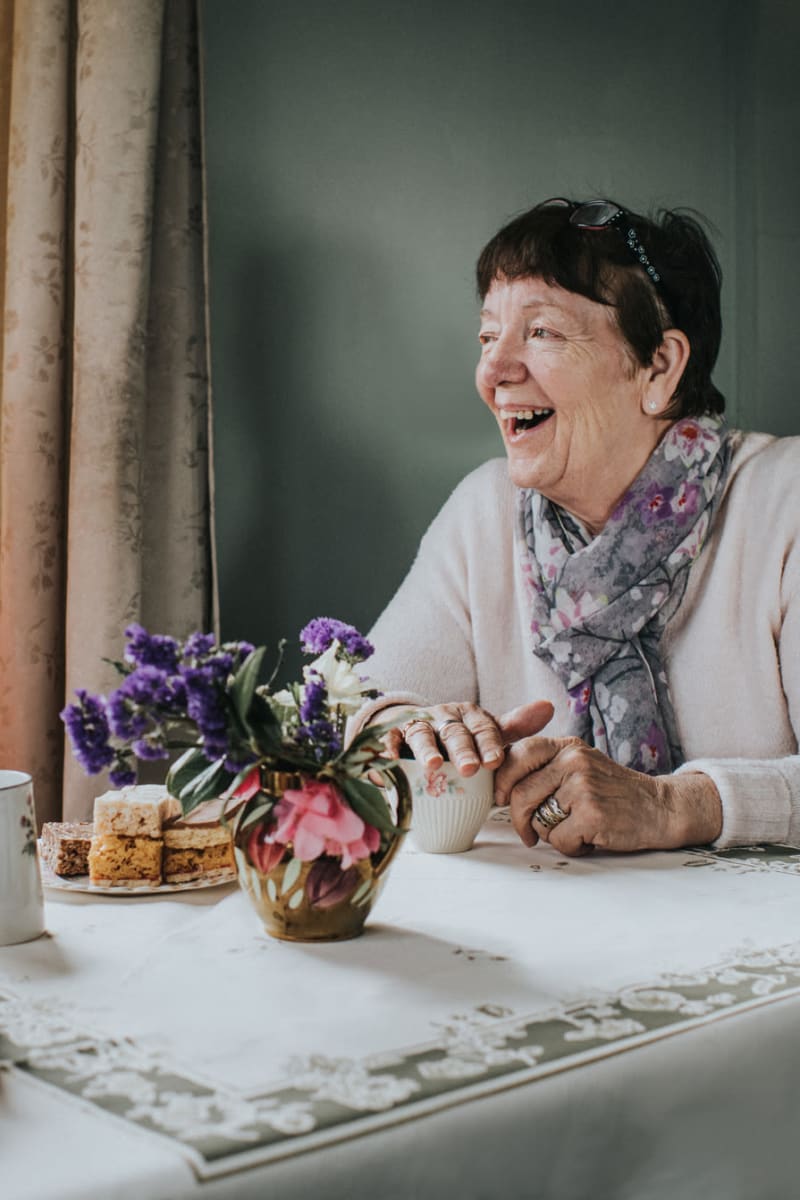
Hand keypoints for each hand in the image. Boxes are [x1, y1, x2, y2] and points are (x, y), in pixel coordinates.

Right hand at [378, 700, 554, 775]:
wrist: (413, 725)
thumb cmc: (458, 736)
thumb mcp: (486, 730)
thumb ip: (515, 726)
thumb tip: (549, 706)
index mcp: (469, 716)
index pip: (483, 728)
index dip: (489, 744)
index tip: (496, 761)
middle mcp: (443, 717)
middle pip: (454, 732)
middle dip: (461, 750)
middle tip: (469, 769)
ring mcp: (416, 725)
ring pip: (421, 734)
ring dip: (426, 749)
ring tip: (432, 765)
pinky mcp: (392, 735)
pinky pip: (389, 740)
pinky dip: (389, 749)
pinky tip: (391, 762)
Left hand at [494, 736, 722, 853]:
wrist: (659, 808)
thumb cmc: (613, 792)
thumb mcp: (581, 766)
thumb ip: (546, 769)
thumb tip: (499, 789)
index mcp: (567, 747)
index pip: (518, 754)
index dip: (503, 781)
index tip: (502, 800)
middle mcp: (574, 762)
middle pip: (520, 794)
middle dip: (519, 820)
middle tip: (528, 833)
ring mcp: (583, 787)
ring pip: (538, 820)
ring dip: (551, 834)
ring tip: (575, 828)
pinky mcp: (592, 815)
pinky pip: (559, 840)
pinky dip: (571, 847)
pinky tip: (590, 838)